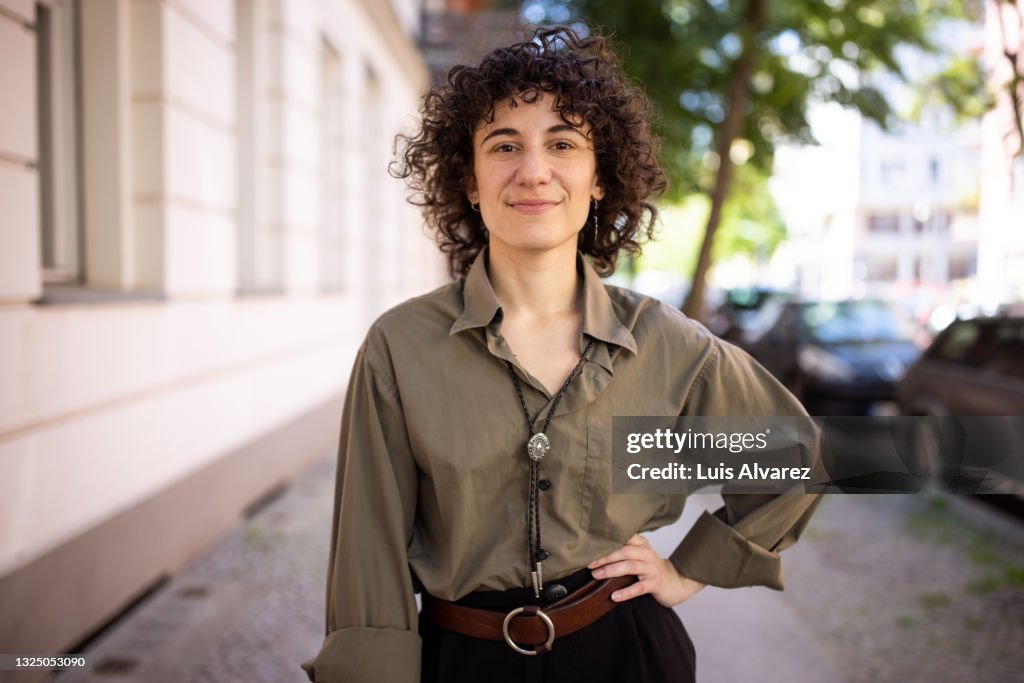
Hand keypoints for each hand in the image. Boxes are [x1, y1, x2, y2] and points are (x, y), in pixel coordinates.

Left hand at [587, 534, 704, 607]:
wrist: (675, 582)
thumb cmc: (650, 569)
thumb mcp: (639, 555)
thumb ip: (623, 550)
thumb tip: (595, 553)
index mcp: (641, 544)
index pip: (624, 537)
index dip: (608, 540)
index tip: (591, 543)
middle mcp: (647, 553)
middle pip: (624, 551)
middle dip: (605, 557)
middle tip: (589, 563)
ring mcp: (652, 568)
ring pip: (630, 566)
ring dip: (611, 570)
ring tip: (596, 575)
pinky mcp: (655, 583)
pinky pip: (639, 588)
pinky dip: (626, 592)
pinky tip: (614, 596)